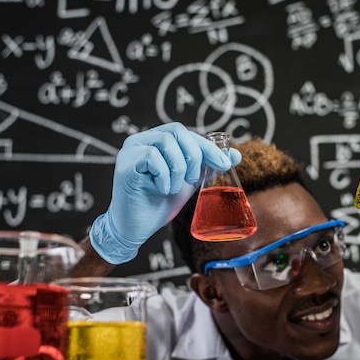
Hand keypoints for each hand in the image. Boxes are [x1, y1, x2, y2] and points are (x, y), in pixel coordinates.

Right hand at [90, 122, 241, 264]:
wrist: (136, 228)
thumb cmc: (159, 203)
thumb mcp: (189, 182)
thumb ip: (208, 166)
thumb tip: (234, 154)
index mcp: (156, 140)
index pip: (186, 133)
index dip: (207, 146)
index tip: (225, 164)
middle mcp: (142, 140)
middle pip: (177, 131)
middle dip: (194, 156)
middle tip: (192, 179)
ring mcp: (131, 150)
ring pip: (166, 142)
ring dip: (178, 169)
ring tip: (173, 188)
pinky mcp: (125, 164)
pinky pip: (152, 157)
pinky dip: (164, 175)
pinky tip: (161, 190)